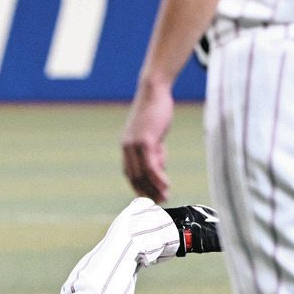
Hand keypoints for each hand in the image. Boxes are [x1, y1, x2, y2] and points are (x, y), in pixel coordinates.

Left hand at [121, 82, 173, 203]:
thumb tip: (159, 169)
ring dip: (154, 187)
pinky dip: (158, 177)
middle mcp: (127, 147)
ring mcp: (134, 144)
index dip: (139, 187)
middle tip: (160, 202)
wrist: (154, 91)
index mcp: (127, 147)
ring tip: (165, 197)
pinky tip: (166, 185)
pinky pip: (150, 164)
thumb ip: (156, 152)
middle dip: (147, 191)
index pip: (130, 173)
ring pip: (142, 173)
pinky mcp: (144, 140)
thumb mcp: (154, 136)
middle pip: (134, 176)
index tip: (150, 198)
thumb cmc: (156, 111)